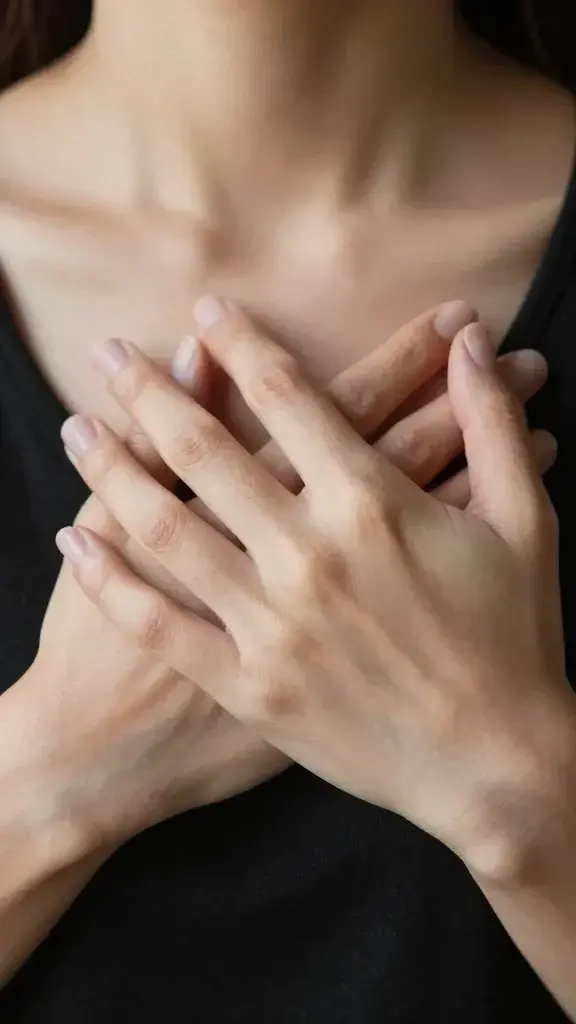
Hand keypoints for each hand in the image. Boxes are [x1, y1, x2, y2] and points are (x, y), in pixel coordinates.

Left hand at [61, 299, 573, 880]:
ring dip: (112, 469)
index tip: (205, 311)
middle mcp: (308, 554)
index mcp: (372, 504)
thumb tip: (474, 343)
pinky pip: (162, 624)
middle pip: (206, 449)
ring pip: (165, 527)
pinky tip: (76, 540)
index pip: (289, 395)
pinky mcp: (250, 686)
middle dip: (149, 390)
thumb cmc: (513, 639)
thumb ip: (491, 423)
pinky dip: (112, 581)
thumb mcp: (523, 522)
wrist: (497, 767)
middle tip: (107, 354)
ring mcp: (270, 624)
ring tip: (76, 428)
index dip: (242, 343)